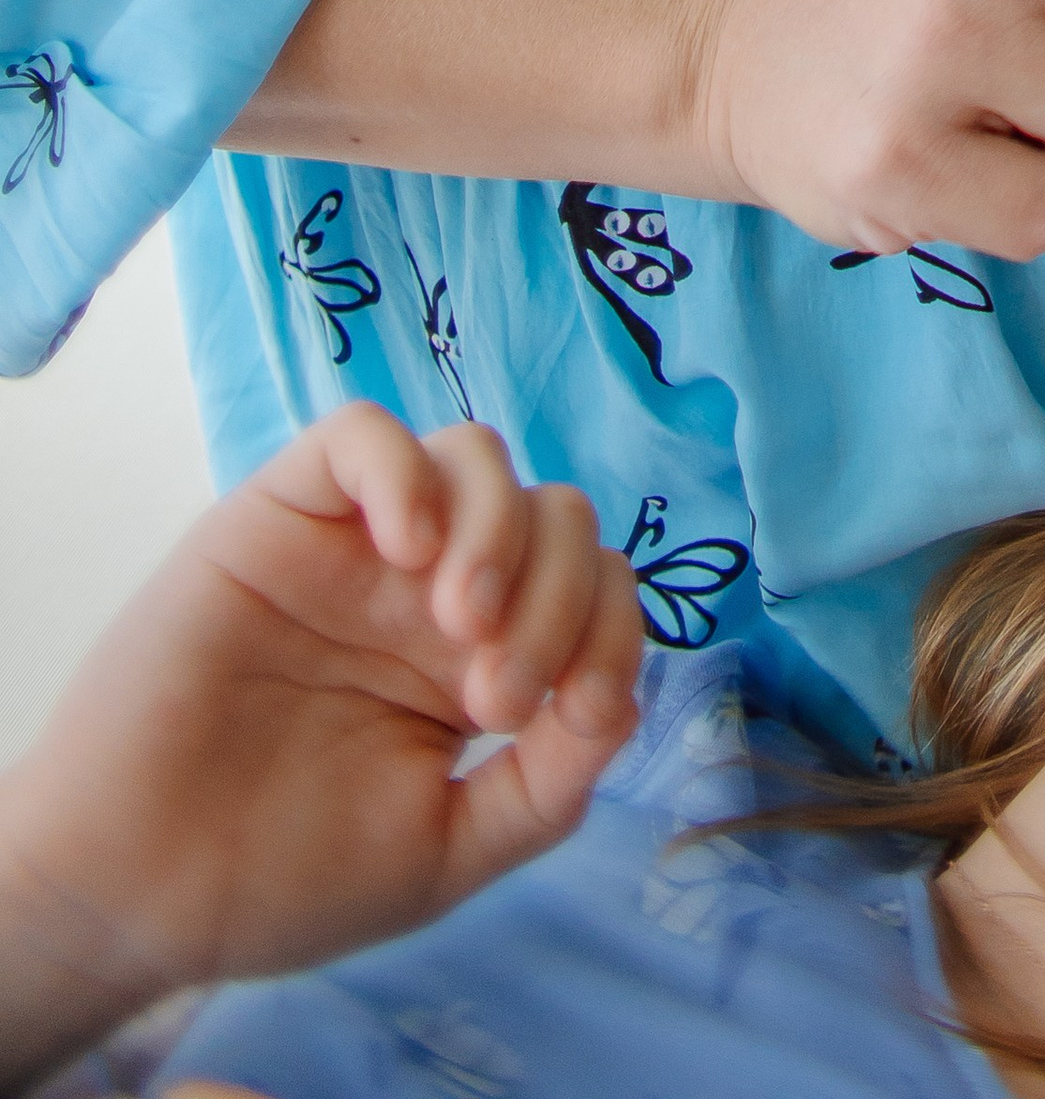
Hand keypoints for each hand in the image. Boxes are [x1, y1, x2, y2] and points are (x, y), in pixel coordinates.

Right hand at [0, 404, 639, 1086]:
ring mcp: (358, 548)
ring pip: (476, 457)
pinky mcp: (278, 517)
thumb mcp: (447, 851)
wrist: (137, 894)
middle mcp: (430, 589)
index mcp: (480, 659)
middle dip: (559, 595)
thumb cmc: (284, 877)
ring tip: (461, 626)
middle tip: (498, 696)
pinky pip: (359, 436)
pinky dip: (404, 471)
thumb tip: (621, 701)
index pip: (593, 588)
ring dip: (499, 530)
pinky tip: (407, 550)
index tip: (572, 718)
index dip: (611, 634)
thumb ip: (547, 786)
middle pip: (555, 514)